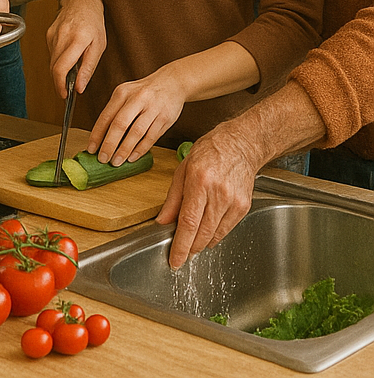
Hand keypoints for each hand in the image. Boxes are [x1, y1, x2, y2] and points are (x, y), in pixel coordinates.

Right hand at [45, 0, 105, 98]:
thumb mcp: (99, 46)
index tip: (64, 95)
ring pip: (51, 62)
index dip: (60, 85)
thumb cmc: (94, 22)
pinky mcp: (48, 35)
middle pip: (53, 68)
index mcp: (76, 40)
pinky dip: (58, 60)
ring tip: (72, 70)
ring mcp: (52, 35)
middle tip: (68, 89)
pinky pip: (51, 54)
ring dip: (59, 71)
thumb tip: (79, 87)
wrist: (81, 0)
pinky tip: (68, 56)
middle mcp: (61, 37)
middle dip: (59, 82)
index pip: (61, 68)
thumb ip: (88, 68)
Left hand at [86, 68, 184, 164]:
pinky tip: (132, 157)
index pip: (106, 116)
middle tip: (103, 159)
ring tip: (116, 161)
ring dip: (124, 150)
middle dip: (109, 144)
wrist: (172, 82)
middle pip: (120, 124)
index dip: (97, 134)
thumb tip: (101, 136)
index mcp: (122, 92)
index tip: (91, 148)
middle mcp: (137, 99)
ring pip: (136, 133)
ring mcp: (152, 109)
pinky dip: (140, 149)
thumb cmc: (144, 92)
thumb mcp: (126, 94)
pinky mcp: (165, 118)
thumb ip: (115, 111)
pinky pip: (150, 137)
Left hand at [156, 124, 257, 268]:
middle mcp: (218, 193)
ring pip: (215, 235)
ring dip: (201, 243)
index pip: (188, 222)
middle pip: (202, 233)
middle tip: (180, 255)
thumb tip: (162, 222)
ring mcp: (233, 202)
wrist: (240, 145)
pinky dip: (214, 235)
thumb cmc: (208, 153)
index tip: (175, 261)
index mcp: (199, 182)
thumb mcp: (182, 170)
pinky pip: (226, 230)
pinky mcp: (244, 207)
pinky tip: (206, 232)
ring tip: (191, 243)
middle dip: (189, 249)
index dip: (180, 245)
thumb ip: (172, 199)